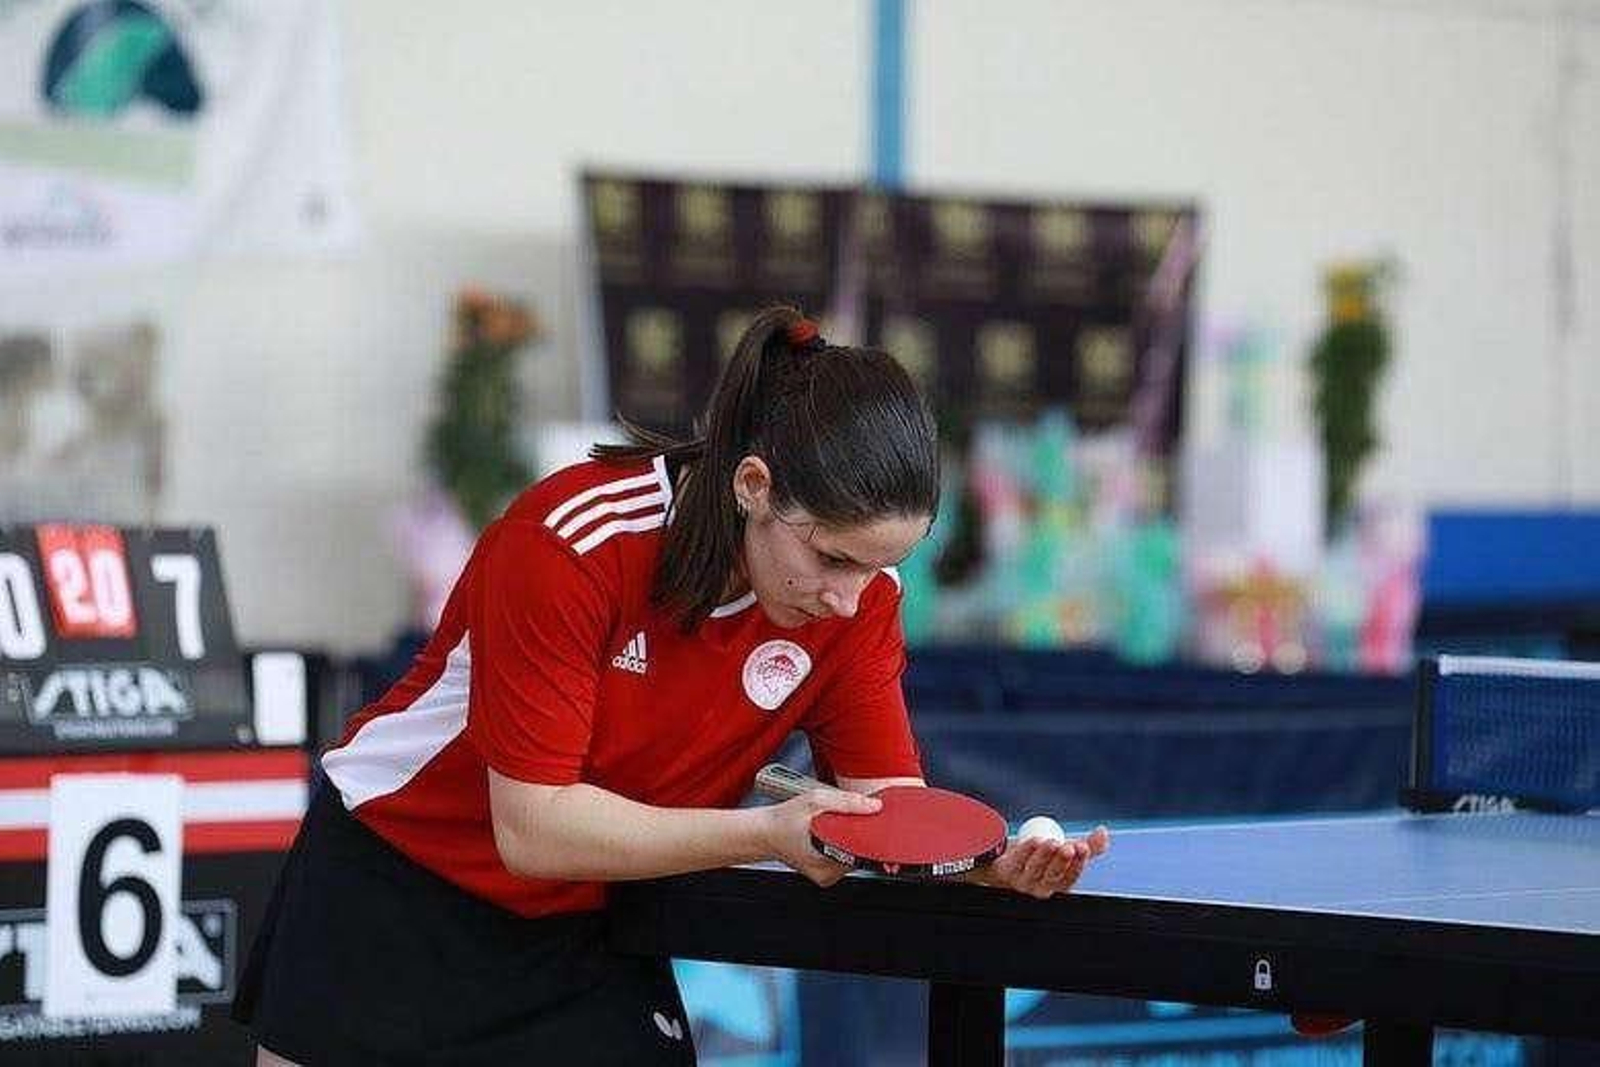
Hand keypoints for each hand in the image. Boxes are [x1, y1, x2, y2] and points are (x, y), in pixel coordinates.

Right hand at [760, 786, 881, 886]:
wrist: (764, 832)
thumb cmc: (783, 819)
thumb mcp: (814, 801)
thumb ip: (846, 802)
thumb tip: (874, 806)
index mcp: (824, 862)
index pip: (863, 853)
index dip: (874, 837)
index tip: (882, 827)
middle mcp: (827, 874)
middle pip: (861, 853)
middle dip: (863, 834)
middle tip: (853, 817)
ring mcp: (827, 875)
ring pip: (854, 855)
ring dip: (854, 838)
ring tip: (837, 824)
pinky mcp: (826, 872)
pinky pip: (845, 857)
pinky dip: (845, 843)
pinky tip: (835, 832)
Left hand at [981, 825, 1109, 898]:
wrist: (1008, 859)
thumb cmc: (1042, 856)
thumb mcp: (1066, 850)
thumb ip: (1088, 844)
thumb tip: (1104, 832)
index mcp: (1059, 884)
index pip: (1071, 877)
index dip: (1079, 863)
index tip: (1083, 846)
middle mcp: (1042, 888)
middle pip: (1053, 876)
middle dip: (1062, 861)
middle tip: (1068, 846)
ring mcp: (1023, 882)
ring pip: (1035, 869)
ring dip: (1044, 854)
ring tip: (1051, 841)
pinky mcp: (1007, 872)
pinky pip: (1018, 861)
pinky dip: (1026, 850)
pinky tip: (1035, 840)